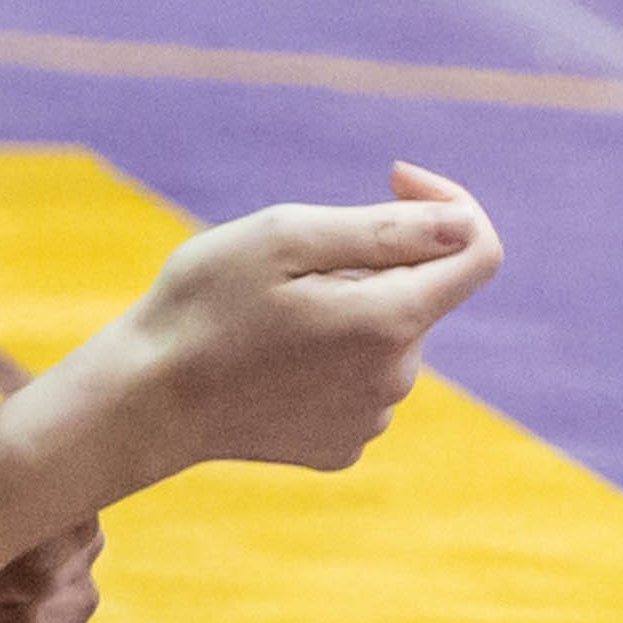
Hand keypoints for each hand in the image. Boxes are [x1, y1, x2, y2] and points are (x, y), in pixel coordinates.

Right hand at [119, 161, 500, 479]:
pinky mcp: (339, 446)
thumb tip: (461, 223)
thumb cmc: (202, 305)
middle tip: (280, 265)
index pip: (477, 252)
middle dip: (368, 264)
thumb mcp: (281, 238)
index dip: (448, 202)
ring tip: (263, 317)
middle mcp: (395, 379)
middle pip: (417, 295)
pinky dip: (325, 361)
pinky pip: (355, 385)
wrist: (144, 401)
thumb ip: (382, 229)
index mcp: (388, 321)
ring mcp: (369, 420)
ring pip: (384, 340)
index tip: (393, 177)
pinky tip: (264, 362)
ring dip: (344, 312)